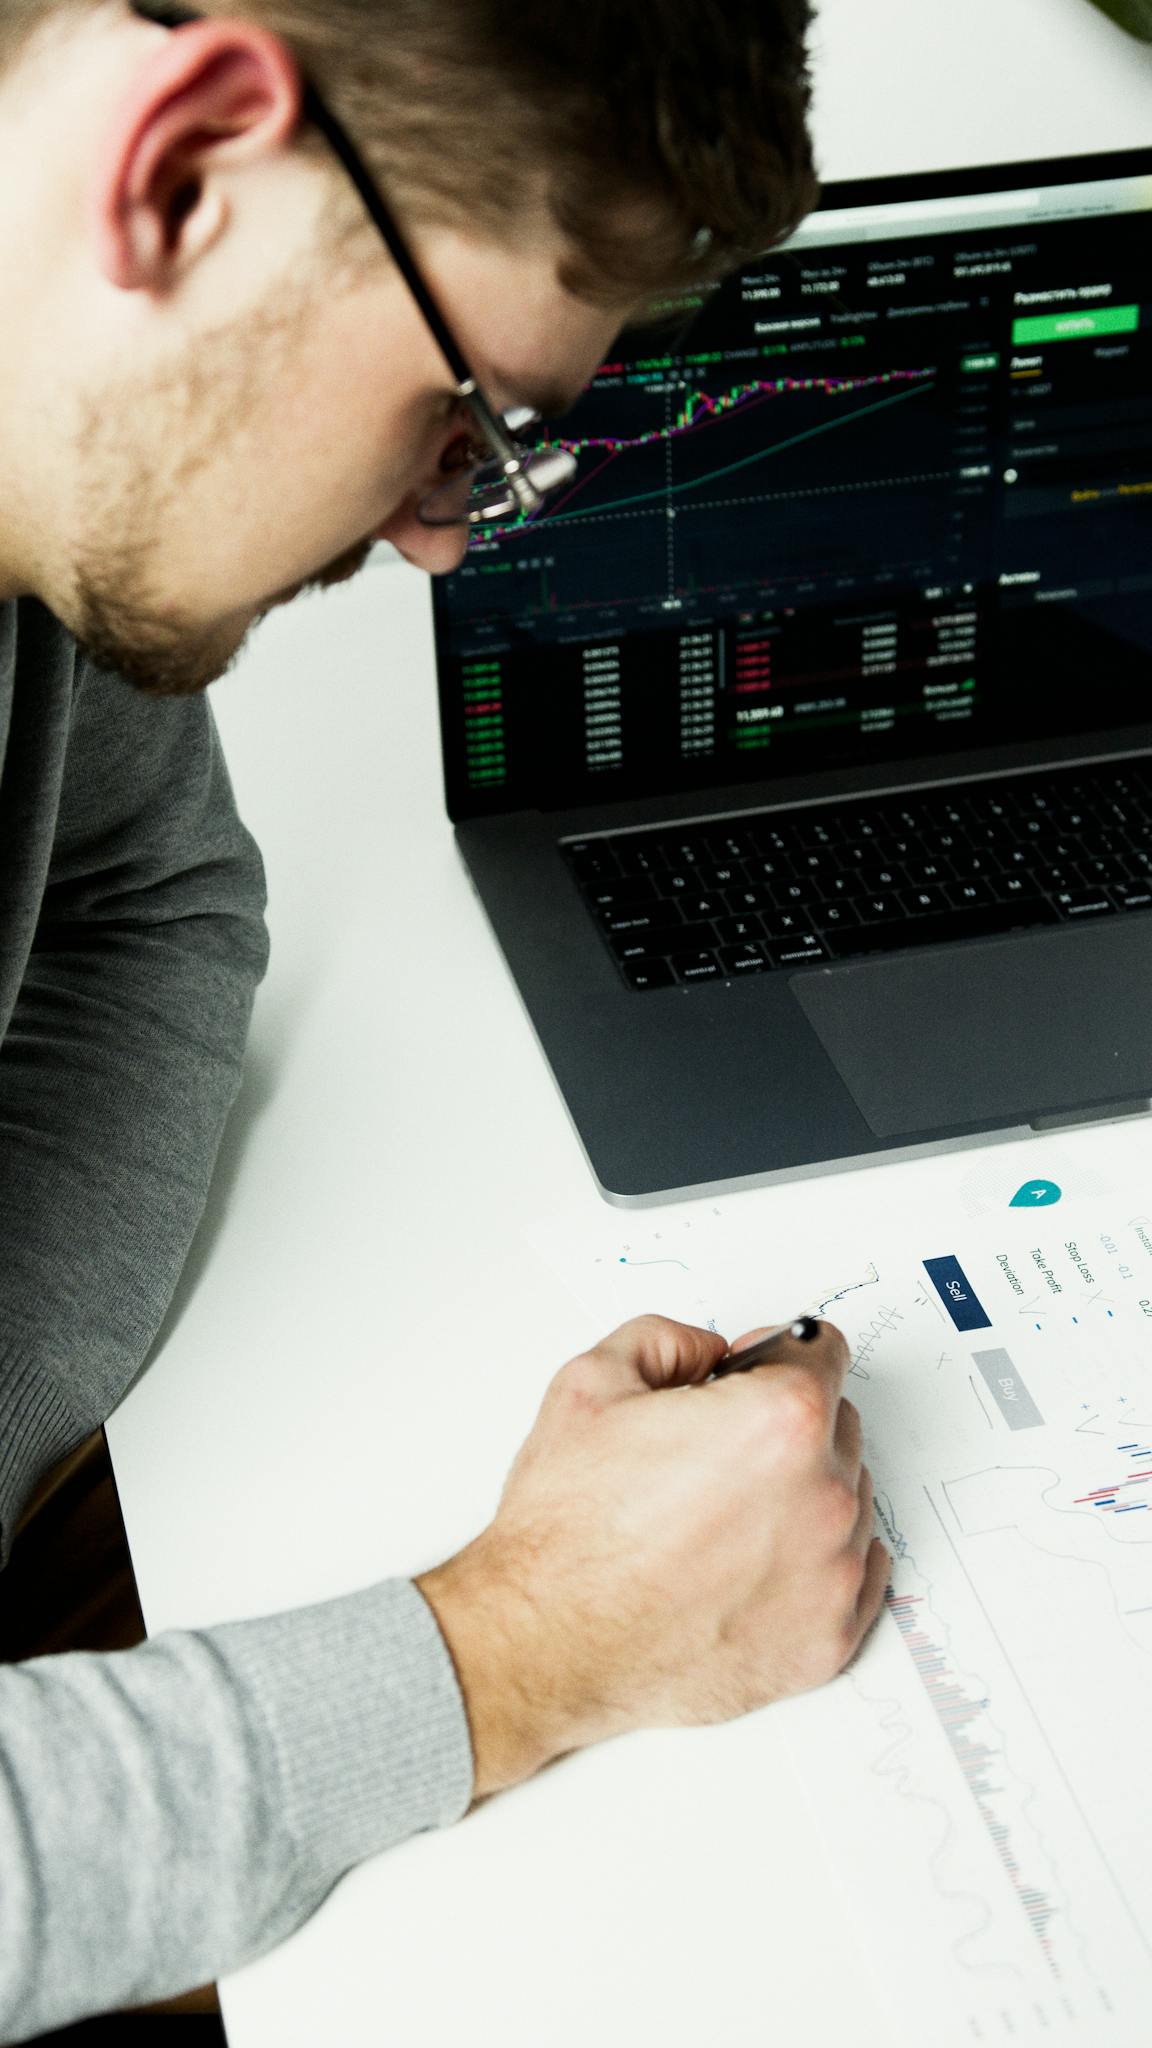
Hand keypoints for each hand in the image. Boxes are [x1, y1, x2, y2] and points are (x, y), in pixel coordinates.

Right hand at [415, 1314, 889, 1799]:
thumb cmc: (568, 1532)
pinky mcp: (827, 1640)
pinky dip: (816, 1562)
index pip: (822, 1351)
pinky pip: (857, 1575)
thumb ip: (667, 1340)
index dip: (775, 1355)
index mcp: (780, 1422)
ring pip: (847, 1501)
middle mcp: (823, 1497)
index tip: (751, 1376)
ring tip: (720, 1519)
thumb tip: (708, 1354)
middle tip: (715, 1454)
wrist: (547, 1645)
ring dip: (802, 1495)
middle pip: (838, 1425)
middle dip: (785, 1426)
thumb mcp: (593, 1382)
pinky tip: (756, 1561)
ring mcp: (832, 1575)